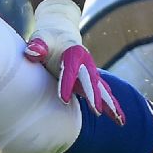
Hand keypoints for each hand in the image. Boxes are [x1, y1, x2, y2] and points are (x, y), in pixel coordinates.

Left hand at [25, 0, 123, 124]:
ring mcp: (90, 73)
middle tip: (96, 111)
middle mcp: (86, 63)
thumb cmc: (49, 37)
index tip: (62, 99)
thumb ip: (37, 44)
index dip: (66, 83)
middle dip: (94, 96)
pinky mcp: (91, 80)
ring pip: (102, 90)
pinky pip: (104, 94)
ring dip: (110, 104)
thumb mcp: (41, 37)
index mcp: (74, 52)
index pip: (69, 70)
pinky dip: (112, 106)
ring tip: (119, 120)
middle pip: (90, 81)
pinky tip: (119, 119)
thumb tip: (33, 52)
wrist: (62, 32)